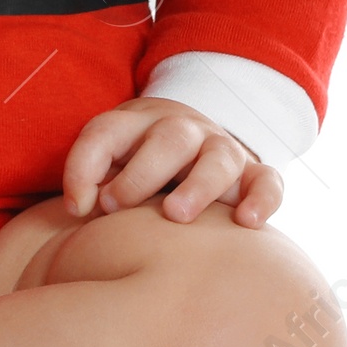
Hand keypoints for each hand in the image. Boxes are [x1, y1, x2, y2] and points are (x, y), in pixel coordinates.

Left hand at [62, 98, 281, 227]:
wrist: (192, 144)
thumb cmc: (137, 162)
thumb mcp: (107, 160)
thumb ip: (87, 178)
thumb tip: (79, 207)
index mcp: (137, 123)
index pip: (107, 132)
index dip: (85, 165)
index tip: (79, 206)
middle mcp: (183, 130)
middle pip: (170, 138)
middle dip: (142, 172)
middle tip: (116, 205)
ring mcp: (221, 149)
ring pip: (219, 156)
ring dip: (198, 185)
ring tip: (176, 216)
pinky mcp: (253, 173)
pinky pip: (267, 181)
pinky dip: (261, 199)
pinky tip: (247, 223)